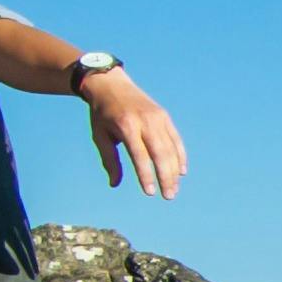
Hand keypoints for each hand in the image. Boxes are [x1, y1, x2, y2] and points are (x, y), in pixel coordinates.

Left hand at [84, 71, 186, 200]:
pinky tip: (181, 172)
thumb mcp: (100, 136)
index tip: (149, 192)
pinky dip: (180, 156)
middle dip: (165, 177)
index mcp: (126, 126)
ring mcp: (157, 117)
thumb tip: (114, 184)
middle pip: (160, 153)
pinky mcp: (164, 116)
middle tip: (168, 196)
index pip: (140, 155)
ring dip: (174, 171)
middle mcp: (145, 121)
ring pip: (170, 148)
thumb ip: (109, 160)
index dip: (146, 175)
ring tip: (173, 189)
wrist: (111, 84)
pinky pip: (175, 139)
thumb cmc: (102, 114)